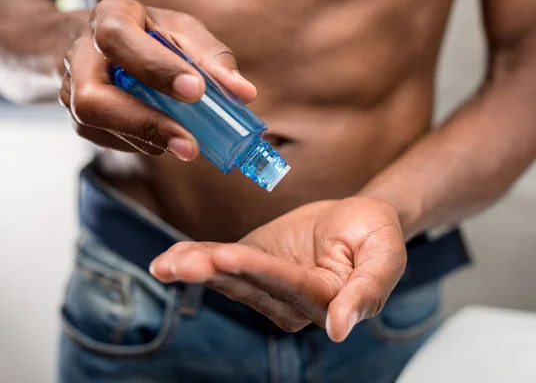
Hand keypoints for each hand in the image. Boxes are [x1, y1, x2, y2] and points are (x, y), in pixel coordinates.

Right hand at [58, 0, 256, 158]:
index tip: (197, 91)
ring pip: (97, 126)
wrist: (105, 48)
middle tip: (189, 145)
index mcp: (110, 18)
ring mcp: (71, 91)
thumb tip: (243, 93)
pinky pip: (108, 141)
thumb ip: (211, 58)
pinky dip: (142, 144)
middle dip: (144, 124)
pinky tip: (164, 140)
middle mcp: (81, 55)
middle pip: (93, 97)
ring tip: (186, 146)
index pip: (120, 40)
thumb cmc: (150, 36)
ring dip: (147, 140)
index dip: (157, 69)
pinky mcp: (79, 120)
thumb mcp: (182, 33)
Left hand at [150, 197, 406, 341]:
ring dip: (198, 269)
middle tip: (186, 262)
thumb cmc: (374, 233)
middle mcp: (292, 302)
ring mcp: (268, 287)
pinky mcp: (251, 267)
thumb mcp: (384, 253)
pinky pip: (221, 265)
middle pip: (251, 286)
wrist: (356, 220)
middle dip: (217, 271)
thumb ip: (368, 291)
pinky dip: (193, 260)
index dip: (259, 270)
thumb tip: (340, 329)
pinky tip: (165, 262)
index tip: (228, 256)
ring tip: (168, 263)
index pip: (289, 285)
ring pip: (230, 280)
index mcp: (325, 299)